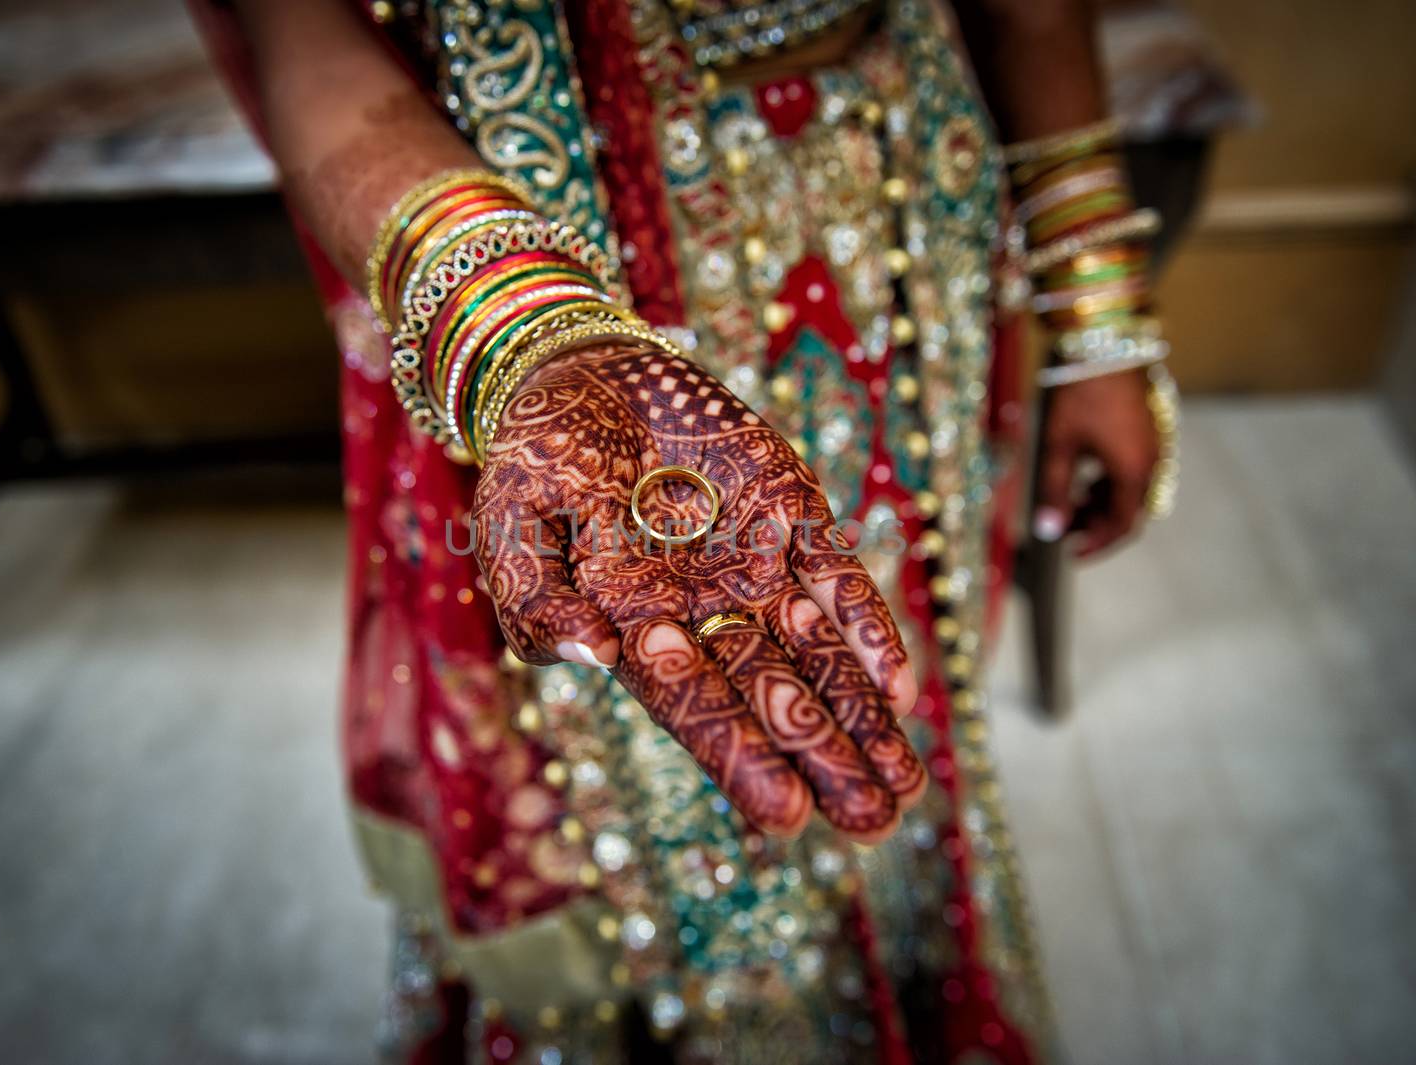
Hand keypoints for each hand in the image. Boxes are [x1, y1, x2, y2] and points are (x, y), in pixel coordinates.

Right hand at [471, 343, 925, 843]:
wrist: (585, 371)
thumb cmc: (538, 458)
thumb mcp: (510, 523)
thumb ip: (536, 597)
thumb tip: (592, 655)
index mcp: (635, 628)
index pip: (695, 706)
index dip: (741, 759)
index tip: (789, 818)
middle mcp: (703, 612)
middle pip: (771, 697)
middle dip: (824, 759)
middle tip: (876, 822)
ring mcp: (753, 567)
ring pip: (817, 655)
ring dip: (860, 717)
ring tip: (905, 787)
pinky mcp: (792, 515)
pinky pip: (837, 577)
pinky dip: (869, 628)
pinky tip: (899, 689)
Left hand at [1034, 369, 1159, 557]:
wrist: (1107, 344)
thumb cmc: (1080, 394)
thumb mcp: (1059, 445)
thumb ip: (1054, 490)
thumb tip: (1049, 530)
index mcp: (1133, 471)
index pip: (1122, 526)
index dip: (1098, 545)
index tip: (1072, 553)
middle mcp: (1152, 462)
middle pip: (1129, 510)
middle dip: (1097, 524)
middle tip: (1065, 528)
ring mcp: (1155, 446)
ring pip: (1131, 490)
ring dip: (1103, 502)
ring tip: (1070, 501)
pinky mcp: (1150, 432)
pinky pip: (1134, 470)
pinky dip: (1111, 482)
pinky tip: (1085, 476)